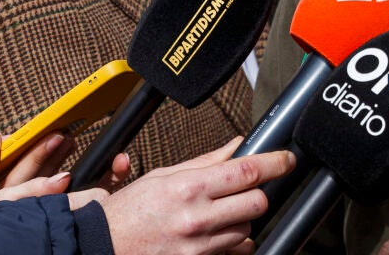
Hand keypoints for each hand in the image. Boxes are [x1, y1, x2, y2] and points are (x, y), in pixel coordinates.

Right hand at [0, 130, 75, 213]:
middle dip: (35, 161)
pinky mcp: (22, 209)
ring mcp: (5, 214)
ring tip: (67, 139)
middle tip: (55, 137)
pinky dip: (54, 170)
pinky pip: (40, 190)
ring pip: (32, 189)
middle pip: (12, 191)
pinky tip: (66, 153)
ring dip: (53, 162)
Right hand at [95, 137, 295, 254]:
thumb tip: (238, 145)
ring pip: (247, 229)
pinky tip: (218, 234)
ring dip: (241, 219)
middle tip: (246, 188)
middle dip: (257, 193)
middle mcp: (196, 218)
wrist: (101, 247)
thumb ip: (207, 161)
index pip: (247, 171)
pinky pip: (233, 252)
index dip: (275, 163)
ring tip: (219, 213)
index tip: (286, 159)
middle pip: (256, 202)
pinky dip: (232, 243)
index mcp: (189, 188)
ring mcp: (198, 246)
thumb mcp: (164, 175)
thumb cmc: (129, 211)